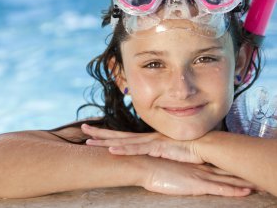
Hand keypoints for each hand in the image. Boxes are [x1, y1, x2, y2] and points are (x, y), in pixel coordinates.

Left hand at [81, 124, 203, 163]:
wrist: (205, 145)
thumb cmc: (188, 149)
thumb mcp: (168, 151)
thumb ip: (158, 153)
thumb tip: (151, 158)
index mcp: (146, 140)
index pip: (122, 136)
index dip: (107, 134)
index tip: (93, 132)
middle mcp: (145, 138)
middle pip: (117, 135)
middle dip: (99, 133)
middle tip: (82, 128)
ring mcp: (150, 142)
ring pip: (122, 142)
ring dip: (104, 142)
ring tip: (88, 142)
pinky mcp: (157, 147)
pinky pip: (137, 149)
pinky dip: (124, 150)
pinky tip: (111, 150)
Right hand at [141, 158, 253, 195]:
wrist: (144, 164)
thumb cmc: (149, 163)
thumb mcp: (162, 161)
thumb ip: (171, 162)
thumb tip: (170, 163)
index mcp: (191, 161)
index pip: (214, 163)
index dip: (228, 163)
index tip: (238, 163)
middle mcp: (198, 167)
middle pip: (224, 169)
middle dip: (240, 171)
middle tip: (254, 172)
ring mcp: (199, 175)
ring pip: (226, 179)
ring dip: (242, 182)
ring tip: (257, 184)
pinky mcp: (197, 184)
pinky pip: (220, 188)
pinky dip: (233, 190)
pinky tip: (245, 192)